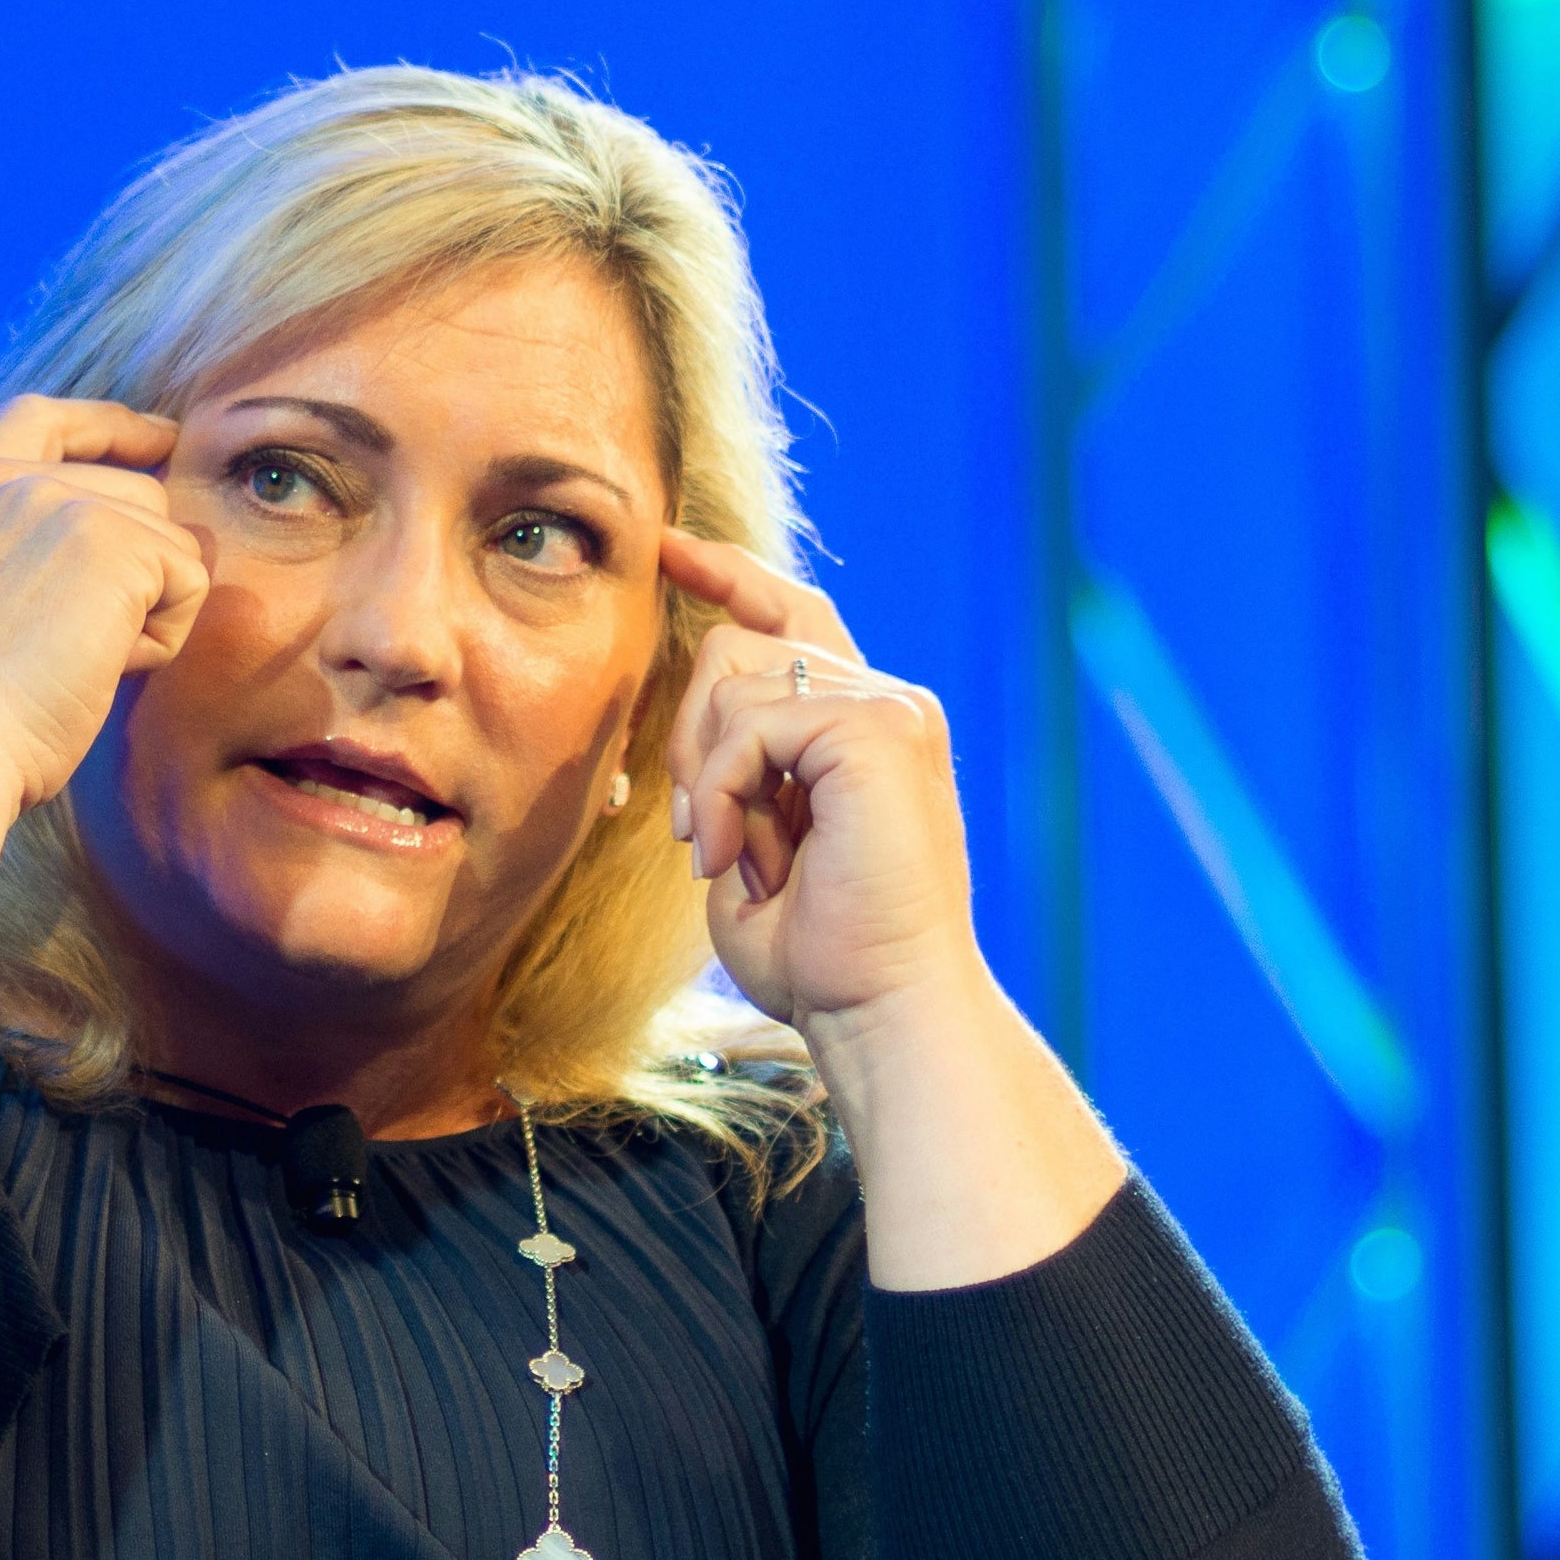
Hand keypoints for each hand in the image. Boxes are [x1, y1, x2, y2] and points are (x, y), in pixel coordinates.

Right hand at [0, 396, 212, 810]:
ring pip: (169, 540)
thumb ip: (1, 561)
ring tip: (77, 666)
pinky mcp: (109, 539)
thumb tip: (93, 567)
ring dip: (148, 613)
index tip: (158, 439)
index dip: (108, 426)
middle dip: (142, 571)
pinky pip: (188, 582)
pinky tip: (99, 673)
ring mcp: (53, 502)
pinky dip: (162, 641)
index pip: (40, 421)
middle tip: (83, 654)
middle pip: (134, 493)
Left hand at [658, 534, 982, 1049]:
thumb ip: (735, 776)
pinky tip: (740, 857)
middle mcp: (890, 703)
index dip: (730, 574)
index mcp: (866, 727)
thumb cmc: (823, 958)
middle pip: (740, 642)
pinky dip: (723, 791)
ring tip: (735, 859)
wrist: (883, 1010)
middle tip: (701, 835)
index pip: (794, 618)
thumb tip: (690, 734)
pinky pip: (749, 721)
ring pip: (734, 676)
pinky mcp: (876, 730)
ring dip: (707, 777)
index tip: (669, 550)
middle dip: (690, 734)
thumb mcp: (758, 848)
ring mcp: (891, 710)